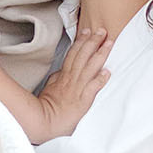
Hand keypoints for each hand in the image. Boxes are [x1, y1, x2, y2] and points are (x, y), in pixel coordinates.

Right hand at [29, 26, 110, 140]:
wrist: (44, 121)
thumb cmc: (46, 107)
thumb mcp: (49, 88)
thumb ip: (56, 78)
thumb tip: (60, 72)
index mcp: (63, 76)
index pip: (73, 54)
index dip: (81, 41)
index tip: (87, 31)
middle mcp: (71, 79)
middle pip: (83, 55)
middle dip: (93, 41)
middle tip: (102, 31)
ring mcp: (77, 88)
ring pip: (90, 67)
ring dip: (100, 54)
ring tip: (109, 43)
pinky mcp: (83, 100)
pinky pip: (92, 87)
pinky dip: (100, 79)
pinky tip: (108, 72)